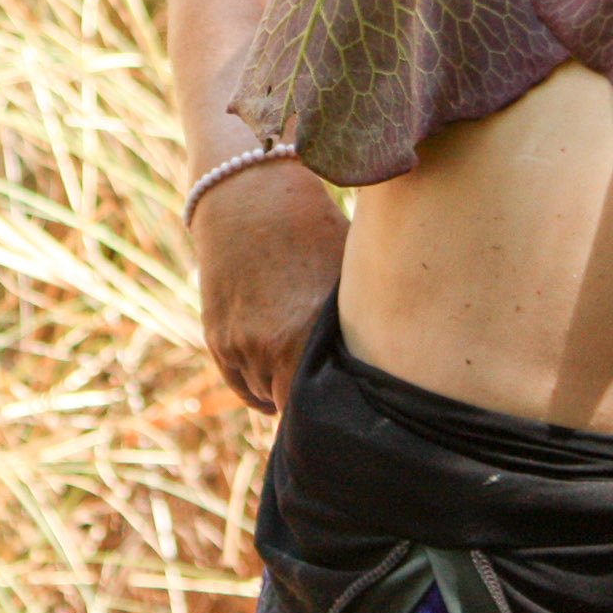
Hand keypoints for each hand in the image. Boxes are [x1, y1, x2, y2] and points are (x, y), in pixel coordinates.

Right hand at [190, 158, 347, 413]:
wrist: (251, 202)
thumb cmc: (316, 232)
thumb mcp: (349, 275)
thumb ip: (364, 323)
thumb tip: (394, 359)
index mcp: (307, 333)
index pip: (322, 404)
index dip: (340, 408)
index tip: (357, 410)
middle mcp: (269, 346)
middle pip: (295, 405)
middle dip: (314, 399)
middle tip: (337, 394)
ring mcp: (239, 345)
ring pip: (268, 395)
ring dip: (286, 389)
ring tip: (309, 369)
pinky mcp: (218, 340)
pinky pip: (243, 385)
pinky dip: (261, 387)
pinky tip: (281, 379)